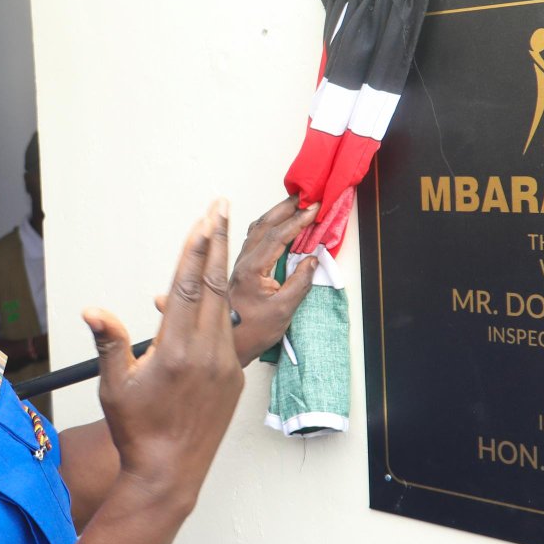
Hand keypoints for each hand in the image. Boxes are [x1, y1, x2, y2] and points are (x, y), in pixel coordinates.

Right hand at [86, 202, 244, 515]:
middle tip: (220, 207)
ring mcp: (225, 365)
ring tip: (217, 241)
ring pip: (222, 308)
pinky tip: (209, 300)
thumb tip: (92, 310)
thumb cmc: (137, 431)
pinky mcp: (235, 378)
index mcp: (175, 349)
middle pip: (213, 285)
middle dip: (216, 242)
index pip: (187, 285)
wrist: (170, 472)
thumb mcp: (114, 386)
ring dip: (219, 272)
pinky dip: (217, 312)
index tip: (204, 219)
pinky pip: (225, 335)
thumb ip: (109, 342)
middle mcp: (206, 352)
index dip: (195, 248)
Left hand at [227, 198, 318, 362]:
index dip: (298, 220)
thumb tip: (312, 259)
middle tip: (306, 195)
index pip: (277, 235)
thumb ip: (300, 282)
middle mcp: (242, 262)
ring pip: (257, 230)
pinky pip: (256, 239)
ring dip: (277, 214)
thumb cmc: (251, 333)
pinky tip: (280, 226)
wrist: (228, 347)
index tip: (315, 208)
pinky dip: (271, 227)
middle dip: (286, 207)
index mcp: (251, 269)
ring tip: (295, 204)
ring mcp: (240, 264)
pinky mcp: (241, 269)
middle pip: (263, 225)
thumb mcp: (283, 311)